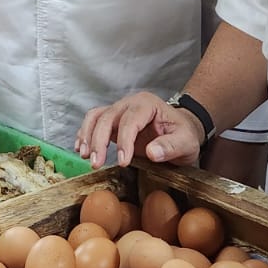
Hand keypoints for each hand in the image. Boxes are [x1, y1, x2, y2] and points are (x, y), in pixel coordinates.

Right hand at [76, 92, 203, 168]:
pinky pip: (93, 122)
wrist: (181, 130)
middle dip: (98, 141)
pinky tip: (82, 150)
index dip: (124, 141)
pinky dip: (85, 134)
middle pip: (107, 117)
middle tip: (96, 163)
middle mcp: (130, 104)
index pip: (130, 121)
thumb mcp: (186, 142)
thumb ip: (171, 147)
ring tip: (85, 156)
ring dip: (87, 136)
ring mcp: (119, 111)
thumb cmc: (184, 134)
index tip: (122, 162)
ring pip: (96, 117)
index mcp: (147, 104)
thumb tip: (151, 153)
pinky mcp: (113, 121)